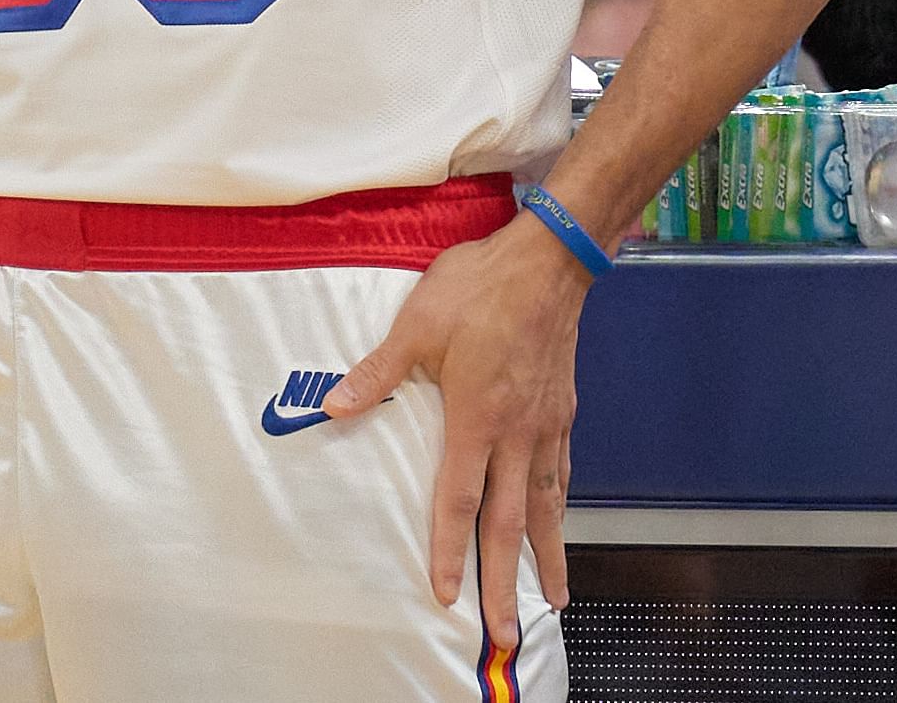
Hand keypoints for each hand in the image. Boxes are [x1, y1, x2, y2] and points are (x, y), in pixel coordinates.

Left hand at [321, 216, 591, 648]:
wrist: (549, 262)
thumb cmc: (479, 289)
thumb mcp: (418, 325)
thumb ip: (378, 373)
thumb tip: (332, 407)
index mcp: (476, 419)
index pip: (458, 500)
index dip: (448, 550)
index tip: (446, 595)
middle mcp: (516, 435)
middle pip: (510, 524)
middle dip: (505, 583)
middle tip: (505, 635)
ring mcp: (546, 427)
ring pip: (546, 508)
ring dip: (546, 558)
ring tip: (552, 601)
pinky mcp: (564, 412)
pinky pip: (562, 475)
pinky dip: (560, 510)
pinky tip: (559, 524)